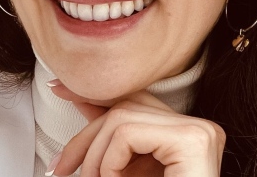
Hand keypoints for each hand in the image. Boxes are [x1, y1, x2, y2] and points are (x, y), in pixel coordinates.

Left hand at [48, 81, 224, 176]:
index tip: (58, 88)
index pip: (133, 100)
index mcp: (183, 133)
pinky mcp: (191, 142)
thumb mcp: (125, 171)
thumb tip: (77, 98)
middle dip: (85, 136)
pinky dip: (109, 161)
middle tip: (60, 168)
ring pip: (121, 117)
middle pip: (125, 106)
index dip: (94, 95)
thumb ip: (109, 138)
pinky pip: (128, 133)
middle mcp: (197, 126)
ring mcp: (198, 131)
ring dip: (95, 156)